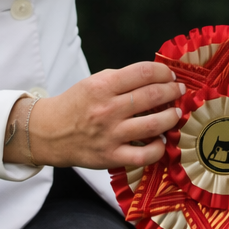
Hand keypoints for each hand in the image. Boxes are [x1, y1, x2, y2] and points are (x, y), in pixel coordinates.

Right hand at [3, 62, 184, 168]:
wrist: (49, 133)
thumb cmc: (75, 105)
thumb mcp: (93, 82)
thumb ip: (121, 80)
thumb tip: (153, 78)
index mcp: (103, 86)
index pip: (143, 73)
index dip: (163, 72)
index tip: (169, 74)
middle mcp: (108, 109)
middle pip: (152, 96)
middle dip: (172, 91)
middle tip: (179, 91)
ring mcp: (111, 134)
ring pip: (153, 125)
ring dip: (172, 117)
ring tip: (176, 113)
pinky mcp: (111, 156)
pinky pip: (144, 155)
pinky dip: (158, 148)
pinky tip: (161, 141)